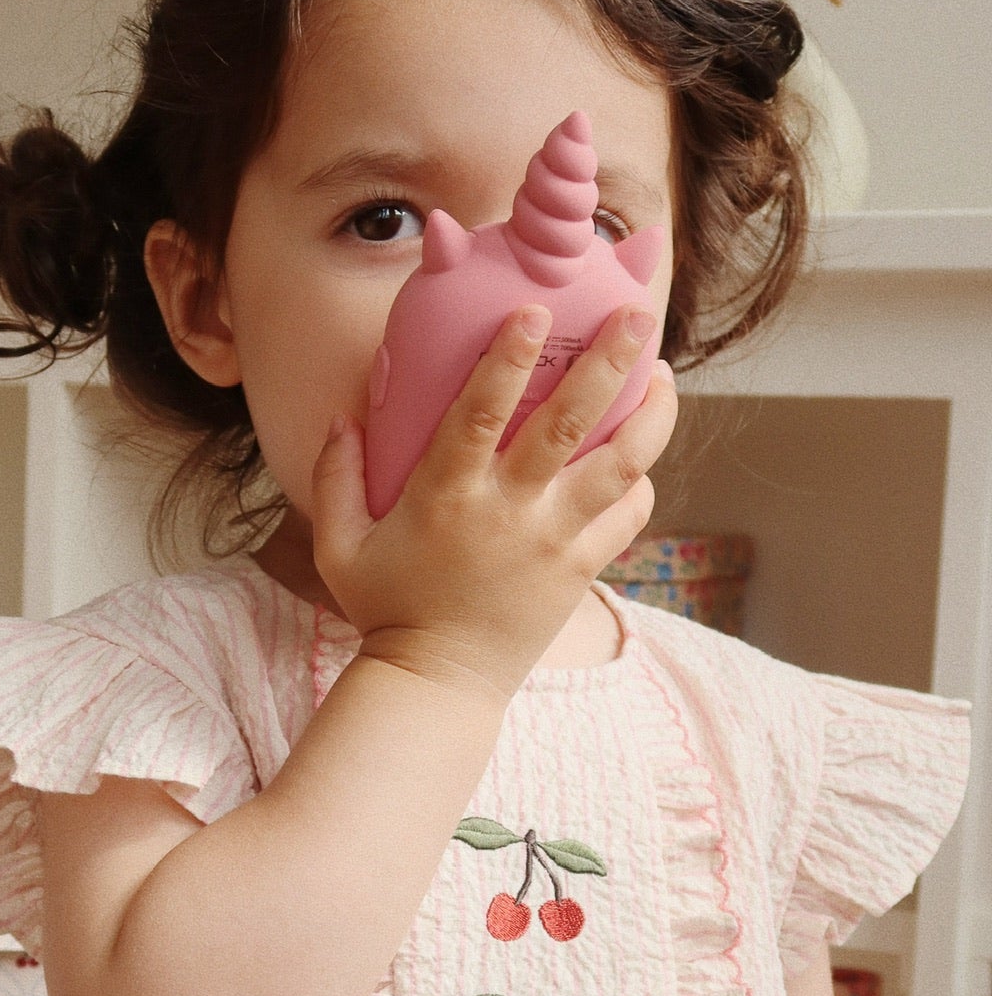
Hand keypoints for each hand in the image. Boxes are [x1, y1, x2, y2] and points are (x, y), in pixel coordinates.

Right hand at [308, 304, 678, 699]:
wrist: (438, 683)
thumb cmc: (385, 609)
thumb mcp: (338, 547)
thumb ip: (335, 477)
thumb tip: (341, 416)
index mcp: (445, 496)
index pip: (481, 413)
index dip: (508, 359)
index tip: (535, 311)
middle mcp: (508, 512)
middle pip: (569, 424)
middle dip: (607, 364)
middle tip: (634, 314)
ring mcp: (553, 542)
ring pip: (619, 467)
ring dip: (649, 416)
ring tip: (661, 376)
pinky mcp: (581, 569)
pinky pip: (627, 516)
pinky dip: (641, 480)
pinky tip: (640, 451)